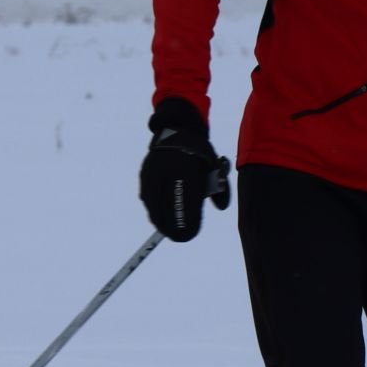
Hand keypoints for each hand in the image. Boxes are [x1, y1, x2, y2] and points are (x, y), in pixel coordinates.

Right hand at [139, 97, 229, 241]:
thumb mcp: (214, 168)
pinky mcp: (145, 174)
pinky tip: (159, 215)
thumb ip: (220, 189)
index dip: (186, 225)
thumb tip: (221, 207)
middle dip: (170, 228)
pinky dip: (153, 208)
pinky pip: (146, 197)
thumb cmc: (200, 153)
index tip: (188, 236)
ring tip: (167, 229)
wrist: (179, 130)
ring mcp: (153, 174)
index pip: (185, 207)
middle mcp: (167, 174)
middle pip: (165, 210)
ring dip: (159, 220)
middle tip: (177, 236)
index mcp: (187, 173)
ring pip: (153, 205)